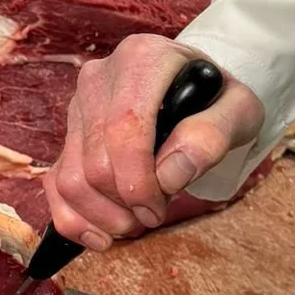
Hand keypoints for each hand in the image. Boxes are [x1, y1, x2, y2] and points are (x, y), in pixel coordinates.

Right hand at [44, 37, 264, 248]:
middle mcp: (100, 77)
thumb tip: (169, 175)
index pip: (124, 127)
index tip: (159, 209)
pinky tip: (100, 236)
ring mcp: (78, 106)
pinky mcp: (69, 134)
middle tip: (155, 215)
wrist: (199, 90)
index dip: (138, 180)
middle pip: (95, 160)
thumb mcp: (240, 110)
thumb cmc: (219, 99)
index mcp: (142, 59)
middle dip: (124, 203)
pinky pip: (55, 184)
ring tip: (135, 222)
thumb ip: (213, 136)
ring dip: (101, 216)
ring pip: (70, 177)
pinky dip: (73, 219)